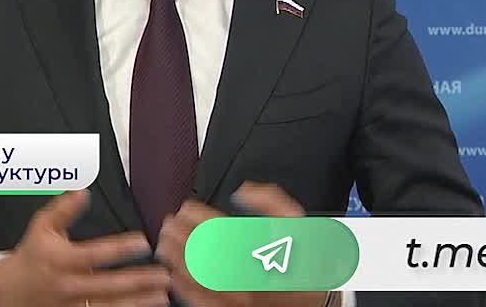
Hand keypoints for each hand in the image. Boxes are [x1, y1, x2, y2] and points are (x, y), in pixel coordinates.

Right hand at [0, 189, 171, 306]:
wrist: (7, 293)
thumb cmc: (31, 258)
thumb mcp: (41, 228)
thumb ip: (63, 210)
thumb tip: (83, 192)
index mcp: (62, 260)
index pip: (95, 254)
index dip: (120, 248)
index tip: (143, 242)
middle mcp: (68, 286)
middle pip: (108, 285)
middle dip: (138, 281)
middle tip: (163, 275)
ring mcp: (72, 306)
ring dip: (137, 303)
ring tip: (161, 297)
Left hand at [155, 181, 330, 306]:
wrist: (319, 301)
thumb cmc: (307, 262)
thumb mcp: (298, 224)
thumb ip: (272, 201)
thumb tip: (244, 190)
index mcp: (261, 248)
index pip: (220, 226)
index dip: (197, 214)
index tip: (186, 208)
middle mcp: (248, 273)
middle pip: (204, 250)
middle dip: (181, 234)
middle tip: (168, 225)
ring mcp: (241, 296)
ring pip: (199, 277)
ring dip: (178, 259)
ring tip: (165, 247)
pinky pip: (203, 302)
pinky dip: (185, 288)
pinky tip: (175, 277)